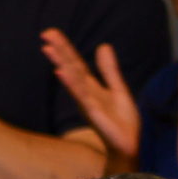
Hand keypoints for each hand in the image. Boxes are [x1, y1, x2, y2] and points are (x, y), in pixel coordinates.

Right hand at [41, 28, 139, 167]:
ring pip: (73, 79)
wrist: (130, 145)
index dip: (65, 48)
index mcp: (91, 87)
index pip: (75, 64)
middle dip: (59, 51)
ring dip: (61, 63)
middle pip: (70, 68)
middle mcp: (85, 93)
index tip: (52, 33)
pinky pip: (81, 95)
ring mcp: (88, 102)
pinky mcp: (94, 112)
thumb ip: (109, 70)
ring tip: (49, 48)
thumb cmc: (123, 121)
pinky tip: (62, 72)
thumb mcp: (118, 89)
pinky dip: (72, 83)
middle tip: (46, 34)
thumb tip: (103, 45)